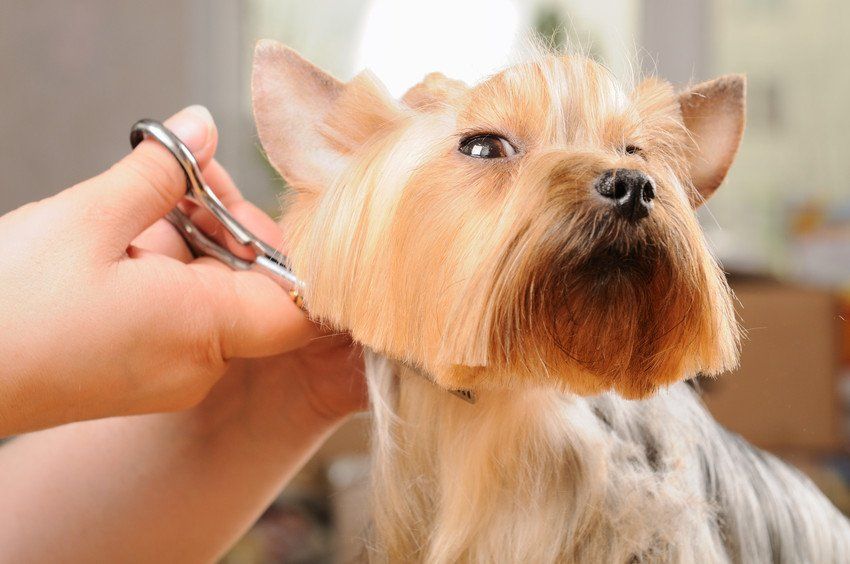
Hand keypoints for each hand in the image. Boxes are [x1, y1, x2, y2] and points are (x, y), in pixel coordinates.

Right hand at [0, 106, 320, 435]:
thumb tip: (203, 126)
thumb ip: (158, 173)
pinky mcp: (143, 374)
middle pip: (253, 288)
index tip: (254, 205)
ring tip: (147, 200)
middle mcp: (200, 363)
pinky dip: (167, 272)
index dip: (296, 252)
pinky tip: (126, 240)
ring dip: (191, 243)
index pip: (301, 304)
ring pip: (214, 297)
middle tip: (185, 175)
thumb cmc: (10, 313)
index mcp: (203, 330)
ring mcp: (172, 374)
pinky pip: (182, 316)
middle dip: (225, 224)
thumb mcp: (85, 220)